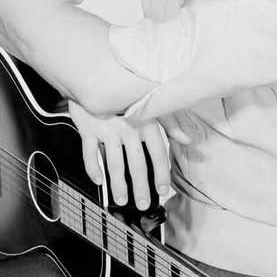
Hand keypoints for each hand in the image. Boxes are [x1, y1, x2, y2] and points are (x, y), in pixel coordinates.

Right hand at [68, 101, 190, 209]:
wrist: (96, 73)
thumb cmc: (125, 89)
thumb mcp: (151, 102)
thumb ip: (170, 121)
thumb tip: (188, 139)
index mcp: (145, 121)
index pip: (158, 153)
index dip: (161, 174)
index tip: (162, 190)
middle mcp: (127, 126)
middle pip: (136, 164)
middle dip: (140, 187)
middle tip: (143, 203)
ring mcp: (107, 129)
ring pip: (113, 163)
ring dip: (118, 184)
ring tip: (121, 198)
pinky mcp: (88, 128)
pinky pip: (89, 153)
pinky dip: (93, 168)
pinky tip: (98, 179)